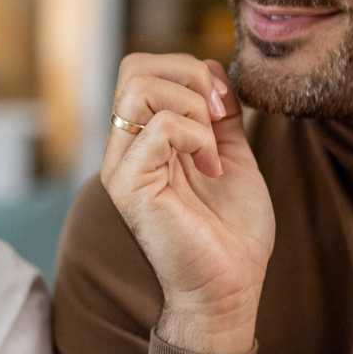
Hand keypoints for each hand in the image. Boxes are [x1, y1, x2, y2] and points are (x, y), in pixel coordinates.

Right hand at [99, 52, 272, 353]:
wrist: (230, 286)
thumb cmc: (231, 231)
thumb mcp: (230, 155)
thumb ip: (219, 115)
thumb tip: (214, 71)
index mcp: (142, 139)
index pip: (142, 69)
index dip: (189, 70)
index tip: (224, 107)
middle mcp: (123, 149)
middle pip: (134, 68)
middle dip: (189, 76)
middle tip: (218, 117)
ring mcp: (121, 166)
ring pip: (139, 87)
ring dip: (193, 107)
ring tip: (213, 148)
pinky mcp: (129, 186)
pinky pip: (161, 127)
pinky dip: (198, 137)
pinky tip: (211, 169)